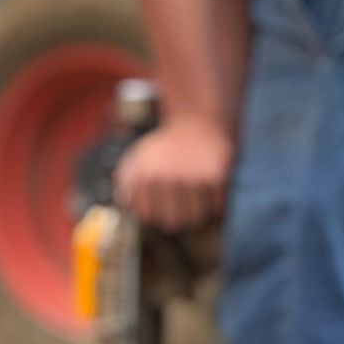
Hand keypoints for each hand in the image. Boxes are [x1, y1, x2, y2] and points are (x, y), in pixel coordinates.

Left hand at [114, 115, 233, 230]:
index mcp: (144, 177)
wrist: (196, 121)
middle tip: (180, 201)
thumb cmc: (163, 148)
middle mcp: (167, 178)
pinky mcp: (218, 176)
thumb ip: (125, 185)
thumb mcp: (135, 160)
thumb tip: (126, 208)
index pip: (148, 216)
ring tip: (195, 195)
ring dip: (197, 211)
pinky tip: (210, 187)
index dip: (155, 211)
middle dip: (176, 214)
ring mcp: (193, 178)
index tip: (161, 200)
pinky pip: (217, 208)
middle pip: (172, 222)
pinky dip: (215, 203)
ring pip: (196, 219)